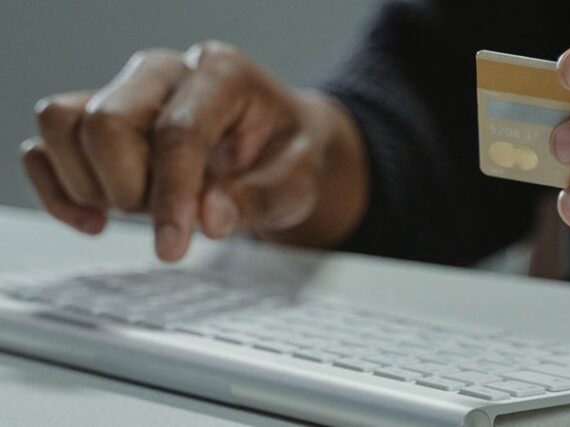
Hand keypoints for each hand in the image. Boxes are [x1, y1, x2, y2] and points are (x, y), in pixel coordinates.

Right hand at [22, 41, 367, 260]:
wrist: (280, 148)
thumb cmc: (288, 158)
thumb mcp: (297, 184)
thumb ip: (258, 201)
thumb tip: (208, 218)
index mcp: (222, 74)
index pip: (177, 131)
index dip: (171, 195)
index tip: (172, 248)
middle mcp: (165, 72)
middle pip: (107, 122)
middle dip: (131, 187)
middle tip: (170, 217)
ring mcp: (125, 89)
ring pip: (63, 125)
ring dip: (93, 185)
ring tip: (140, 209)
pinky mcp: (95, 116)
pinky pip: (45, 146)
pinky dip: (58, 190)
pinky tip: (94, 221)